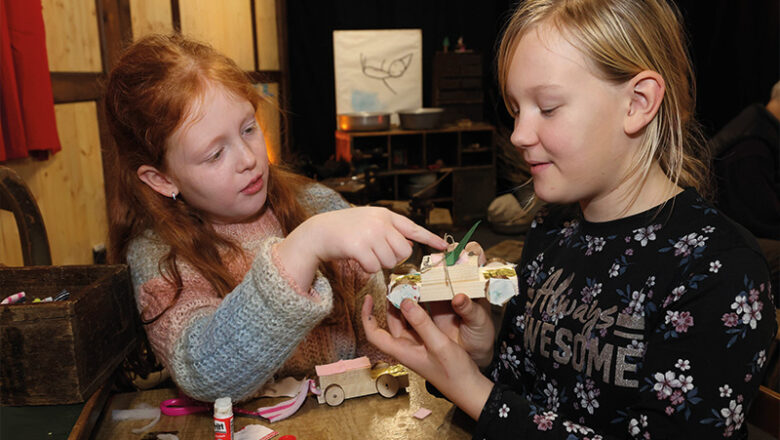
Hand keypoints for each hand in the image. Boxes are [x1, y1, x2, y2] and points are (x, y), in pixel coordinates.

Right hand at [278, 207, 447, 289]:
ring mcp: (370, 233)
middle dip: (393, 258)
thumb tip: (406, 249)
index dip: (430, 238)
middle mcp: (380, 222)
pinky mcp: (359, 246)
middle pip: (404, 251)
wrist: (318, 231)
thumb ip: (388, 230)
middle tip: (377, 254)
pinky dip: (367, 268)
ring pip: (389, 261)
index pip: (413, 228)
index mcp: (385, 215)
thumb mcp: (369, 221)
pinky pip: (374, 267)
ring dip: (378, 264)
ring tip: (364, 253)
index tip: (445, 246)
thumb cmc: (345, 230)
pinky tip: (357, 259)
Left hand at [362, 295, 493, 419]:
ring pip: (404, 322)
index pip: (374, 334)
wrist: (468, 387)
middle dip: (390, 304)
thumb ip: (421, 323)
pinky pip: (417, 324)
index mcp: (402, 351)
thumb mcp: (438, 344)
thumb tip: (405, 302)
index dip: (367, 316)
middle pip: (389, 323)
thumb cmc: (453, 372)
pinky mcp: (427, 344)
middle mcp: (406, 348)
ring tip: (409, 289)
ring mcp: (417, 346)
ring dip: (404, 306)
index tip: (369, 298)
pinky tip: (425, 301)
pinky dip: (417, 312)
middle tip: (396, 286)